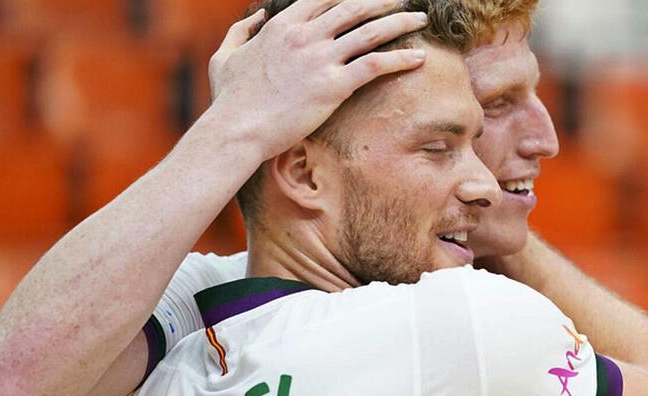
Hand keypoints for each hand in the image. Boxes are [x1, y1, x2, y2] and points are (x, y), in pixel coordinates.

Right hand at [208, 0, 427, 158]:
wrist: (236, 130)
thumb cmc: (229, 99)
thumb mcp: (226, 56)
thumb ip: (241, 31)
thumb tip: (257, 15)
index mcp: (282, 24)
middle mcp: (305, 35)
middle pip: (354, 6)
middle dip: (384, 0)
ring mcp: (320, 59)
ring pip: (371, 31)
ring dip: (400, 21)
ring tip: (421, 20)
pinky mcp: (333, 86)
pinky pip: (375, 65)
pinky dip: (400, 58)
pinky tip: (419, 58)